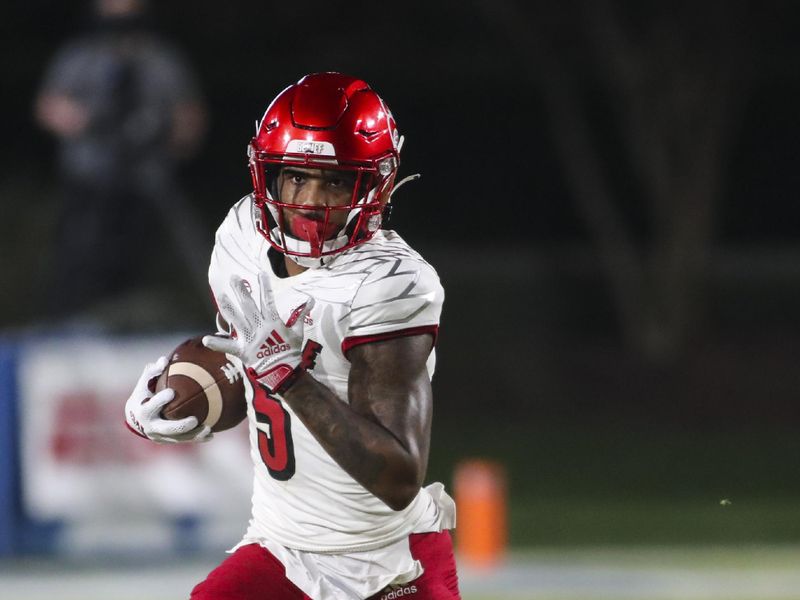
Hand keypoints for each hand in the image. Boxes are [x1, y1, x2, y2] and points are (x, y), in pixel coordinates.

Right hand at [125, 356, 212, 443]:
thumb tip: (164, 360)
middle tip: (194, 420)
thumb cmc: (144, 395)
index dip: (160, 400)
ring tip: (208, 429)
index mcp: (143, 410)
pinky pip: (185, 441)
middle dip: (180, 426)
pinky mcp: (169, 441)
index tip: (171, 392)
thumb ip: (153, 371)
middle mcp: (151, 426)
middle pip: (166, 429)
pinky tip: (212, 435)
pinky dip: (198, 439)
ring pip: (178, 438)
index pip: (151, 406)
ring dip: (193, 435)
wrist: (136, 419)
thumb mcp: (144, 383)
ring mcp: (160, 436)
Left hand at [203, 272, 316, 392]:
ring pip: (235, 320)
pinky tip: (206, 339)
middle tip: (233, 278)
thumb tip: (311, 300)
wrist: (283, 372)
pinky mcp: (242, 350)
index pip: (268, 300)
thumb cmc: (291, 351)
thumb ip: (301, 315)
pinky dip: (217, 344)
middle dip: (240, 290)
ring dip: (227, 307)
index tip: (260, 273)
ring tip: (220, 295)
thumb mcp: (298, 332)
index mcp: (273, 322)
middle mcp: (259, 327)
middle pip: (248, 305)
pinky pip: (228, 347)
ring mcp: (249, 338)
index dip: (265, 286)